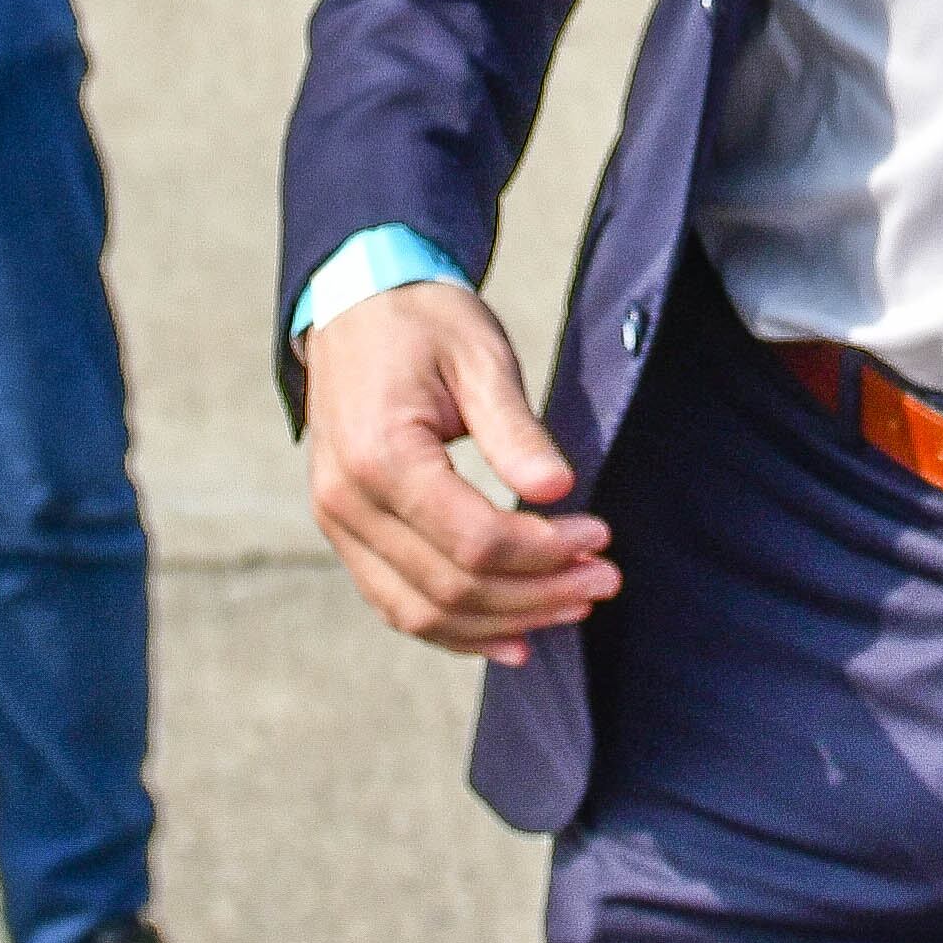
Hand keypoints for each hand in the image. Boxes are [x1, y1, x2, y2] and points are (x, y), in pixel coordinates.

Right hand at [301, 280, 614, 663]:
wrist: (356, 305)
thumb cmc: (423, 323)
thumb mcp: (480, 356)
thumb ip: (515, 429)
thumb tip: (559, 491)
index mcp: (380, 455)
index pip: (473, 540)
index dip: (545, 552)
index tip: (601, 537)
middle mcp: (347, 501)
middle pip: (451, 587)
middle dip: (536, 594)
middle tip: (603, 580)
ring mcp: (338, 524)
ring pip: (422, 611)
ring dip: (503, 621)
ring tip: (572, 606)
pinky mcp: (346, 532)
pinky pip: (397, 603)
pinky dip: (456, 630)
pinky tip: (512, 637)